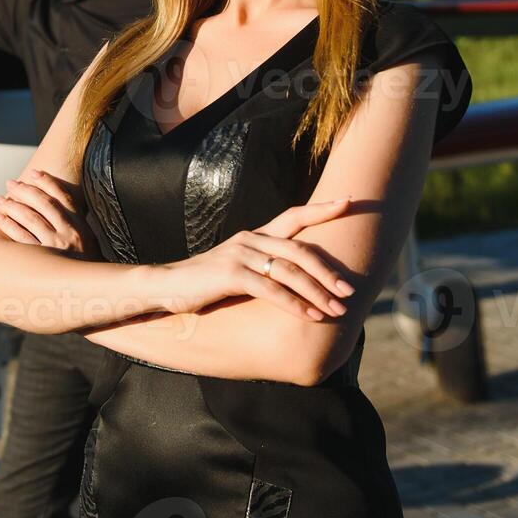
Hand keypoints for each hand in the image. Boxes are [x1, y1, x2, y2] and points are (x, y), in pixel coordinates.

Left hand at [0, 168, 99, 260]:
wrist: (92, 297)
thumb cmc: (87, 269)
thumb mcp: (89, 243)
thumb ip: (76, 225)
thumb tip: (61, 206)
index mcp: (81, 226)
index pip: (62, 197)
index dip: (47, 182)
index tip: (33, 172)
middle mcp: (70, 234)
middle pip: (43, 204)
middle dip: (24, 190)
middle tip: (10, 184)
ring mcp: (56, 248)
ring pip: (30, 218)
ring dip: (13, 206)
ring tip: (0, 200)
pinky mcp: (43, 262)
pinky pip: (22, 239)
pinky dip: (10, 226)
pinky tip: (1, 219)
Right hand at [155, 197, 358, 321]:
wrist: (167, 286)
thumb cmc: (205, 282)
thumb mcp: (238, 268)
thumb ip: (263, 267)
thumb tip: (296, 281)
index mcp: (254, 235)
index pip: (294, 216)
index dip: (322, 208)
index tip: (350, 201)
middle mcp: (250, 239)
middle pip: (300, 249)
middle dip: (328, 271)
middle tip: (349, 289)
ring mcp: (240, 255)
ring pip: (289, 271)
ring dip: (317, 292)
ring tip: (337, 309)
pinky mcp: (230, 274)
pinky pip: (271, 290)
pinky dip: (295, 304)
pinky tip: (311, 316)